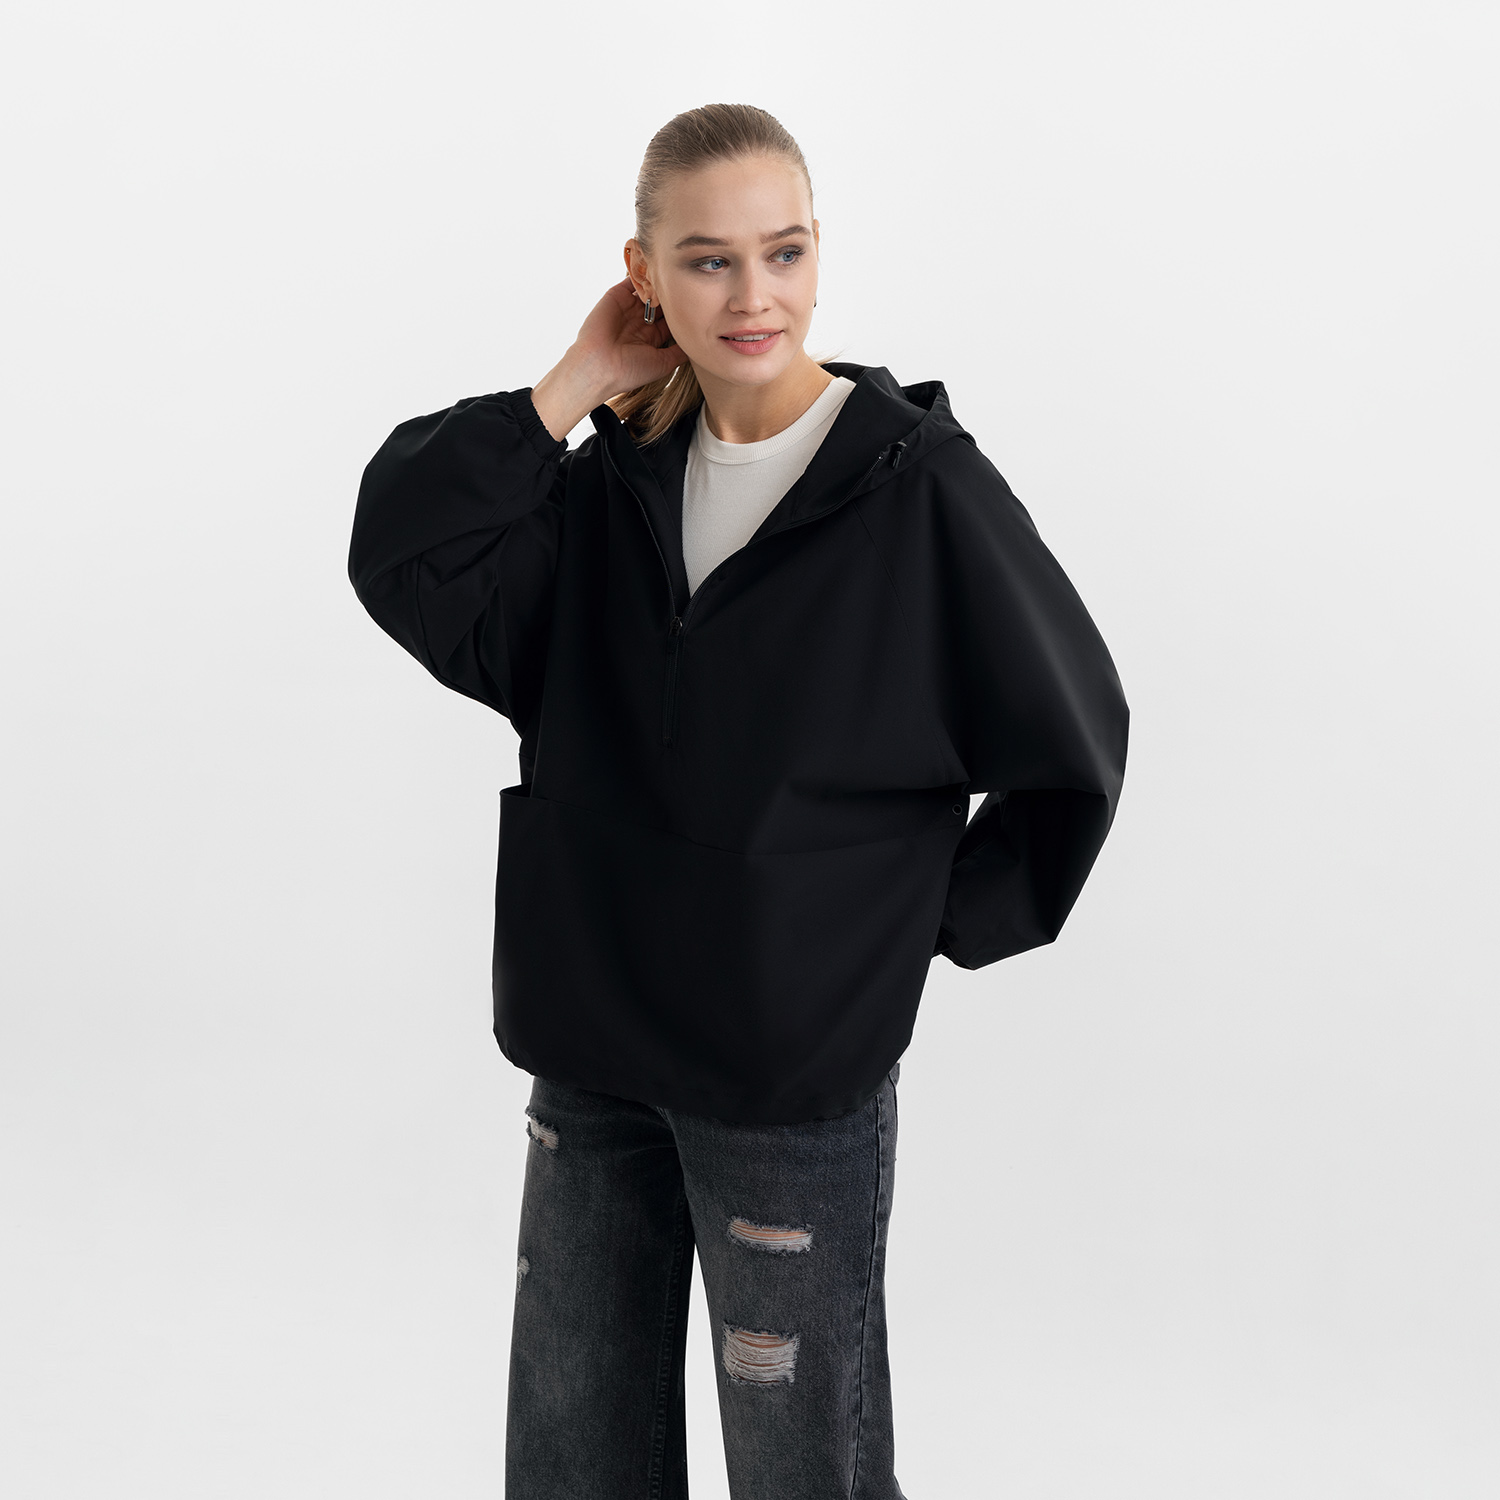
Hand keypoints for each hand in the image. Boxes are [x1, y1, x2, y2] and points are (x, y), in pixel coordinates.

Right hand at [532, 278, 689, 440]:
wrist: (599, 366)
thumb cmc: (630, 370)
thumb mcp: (663, 363)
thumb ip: (680, 351)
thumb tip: (699, 343)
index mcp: (653, 336)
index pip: (673, 317)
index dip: (685, 310)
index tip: (699, 301)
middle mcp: (642, 320)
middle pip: (663, 300)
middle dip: (674, 292)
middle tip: (690, 283)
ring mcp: (629, 307)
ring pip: (649, 288)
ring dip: (660, 280)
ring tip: (677, 271)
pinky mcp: (617, 295)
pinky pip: (632, 279)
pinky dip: (642, 271)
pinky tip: (656, 266)